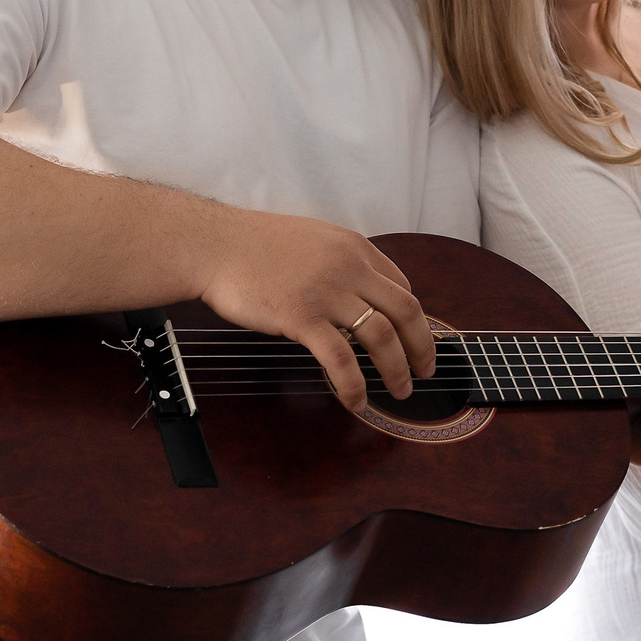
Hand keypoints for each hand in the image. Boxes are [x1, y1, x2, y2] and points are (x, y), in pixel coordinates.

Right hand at [194, 211, 433, 411]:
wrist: (215, 245)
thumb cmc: (255, 244)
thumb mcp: (313, 239)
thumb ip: (340, 261)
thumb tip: (357, 291)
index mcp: (354, 247)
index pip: (402, 286)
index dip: (415, 319)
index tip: (417, 340)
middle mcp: (349, 267)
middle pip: (405, 311)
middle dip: (421, 347)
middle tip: (424, 372)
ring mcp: (326, 292)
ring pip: (380, 336)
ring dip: (396, 369)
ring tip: (400, 391)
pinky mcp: (301, 316)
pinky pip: (340, 357)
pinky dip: (354, 384)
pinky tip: (356, 401)